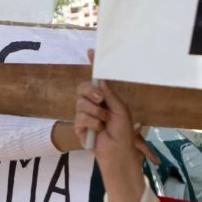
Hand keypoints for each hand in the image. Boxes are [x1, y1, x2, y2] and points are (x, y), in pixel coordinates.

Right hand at [74, 50, 155, 201]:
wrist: (118, 151)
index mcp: (104, 97)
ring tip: (105, 123)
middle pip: (83, 87)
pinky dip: (93, 123)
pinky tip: (99, 130)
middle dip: (91, 92)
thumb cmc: (123, 131)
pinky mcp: (78, 127)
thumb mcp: (120, 109)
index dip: (93, 64)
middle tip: (101, 100)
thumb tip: (100, 80)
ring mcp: (84, 114)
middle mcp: (92, 103)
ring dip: (96, 113)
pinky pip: (80, 117)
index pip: (96, 78)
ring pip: (81, 103)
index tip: (91, 51)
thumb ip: (109, 94)